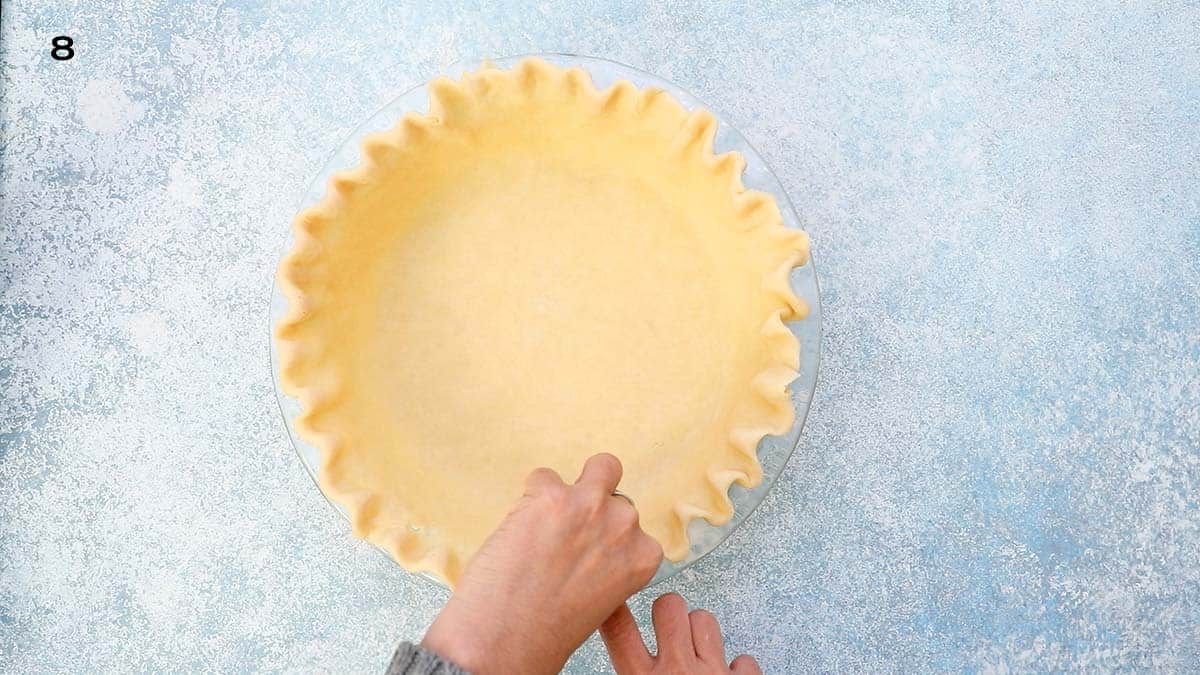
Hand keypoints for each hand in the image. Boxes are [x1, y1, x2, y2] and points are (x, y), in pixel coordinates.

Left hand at [421, 453, 663, 674]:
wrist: (505, 640)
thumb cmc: (546, 632)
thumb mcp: (600, 602)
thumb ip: (606, 566)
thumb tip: (588, 544)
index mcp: (643, 557)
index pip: (636, 531)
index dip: (607, 540)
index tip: (589, 553)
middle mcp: (624, 526)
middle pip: (616, 501)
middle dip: (591, 514)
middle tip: (563, 539)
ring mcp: (590, 506)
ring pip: (602, 467)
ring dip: (578, 486)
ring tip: (553, 509)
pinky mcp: (551, 495)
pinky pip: (544, 476)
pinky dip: (531, 495)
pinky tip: (519, 524)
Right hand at [600, 593, 762, 673]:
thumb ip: (632, 674)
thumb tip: (627, 661)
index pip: (619, 630)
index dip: (613, 605)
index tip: (612, 589)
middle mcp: (676, 671)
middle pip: (669, 606)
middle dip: (668, 610)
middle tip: (669, 627)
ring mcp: (712, 673)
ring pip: (705, 620)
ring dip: (700, 633)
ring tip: (697, 653)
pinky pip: (743, 660)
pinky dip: (736, 670)